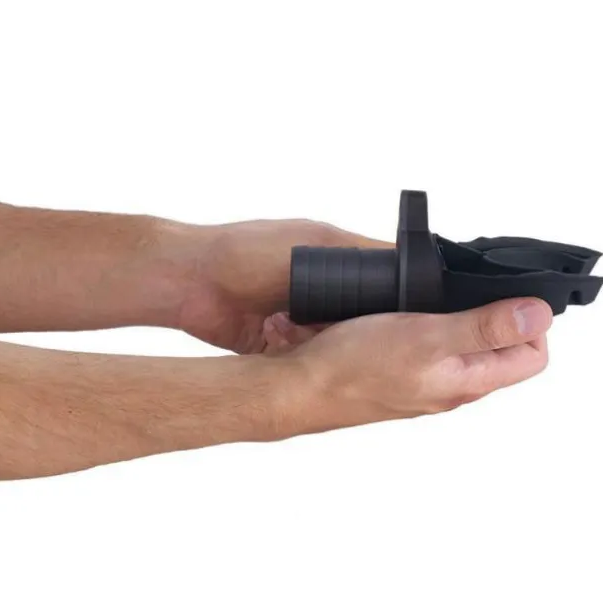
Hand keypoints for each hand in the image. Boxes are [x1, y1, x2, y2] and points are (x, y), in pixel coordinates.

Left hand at [169, 219, 387, 353]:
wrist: (188, 281)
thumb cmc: (246, 250)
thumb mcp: (314, 242)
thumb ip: (358, 256)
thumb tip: (407, 260)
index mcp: (336, 260)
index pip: (384, 281)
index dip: (399, 299)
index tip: (413, 316)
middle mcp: (322, 291)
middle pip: (363, 318)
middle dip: (366, 328)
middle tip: (375, 337)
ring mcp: (300, 320)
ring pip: (335, 342)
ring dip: (331, 344)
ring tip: (332, 342)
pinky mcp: (278, 346)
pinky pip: (303, 359)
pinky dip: (303, 358)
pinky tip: (303, 351)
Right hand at [268, 297, 553, 433]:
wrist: (297, 388)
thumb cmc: (354, 367)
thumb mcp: (428, 337)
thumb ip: (486, 327)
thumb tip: (538, 315)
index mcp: (469, 381)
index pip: (531, 356)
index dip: (531, 321)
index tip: (512, 292)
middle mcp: (453, 386)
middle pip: (502, 350)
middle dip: (499, 313)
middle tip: (478, 285)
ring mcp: (427, 381)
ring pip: (465, 345)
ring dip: (464, 314)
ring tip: (447, 292)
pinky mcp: (402, 372)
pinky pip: (432, 345)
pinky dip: (432, 321)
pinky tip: (414, 306)